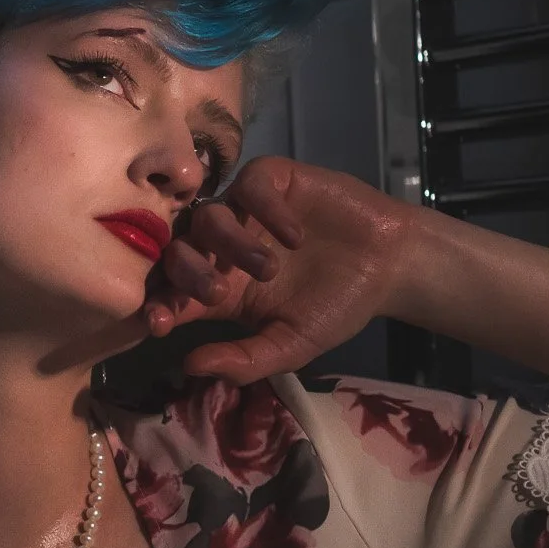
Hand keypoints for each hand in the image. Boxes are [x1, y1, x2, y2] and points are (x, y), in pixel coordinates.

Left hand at [140, 156, 420, 382]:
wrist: (390, 267)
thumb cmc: (337, 306)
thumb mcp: (291, 344)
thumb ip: (244, 359)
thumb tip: (189, 366)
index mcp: (219, 288)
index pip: (171, 293)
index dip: (158, 305)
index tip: (159, 323)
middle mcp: (221, 247)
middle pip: (178, 250)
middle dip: (188, 273)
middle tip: (219, 291)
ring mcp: (244, 211)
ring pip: (208, 216)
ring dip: (230, 244)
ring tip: (269, 268)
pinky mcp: (273, 181)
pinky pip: (249, 184)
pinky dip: (264, 209)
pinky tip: (293, 235)